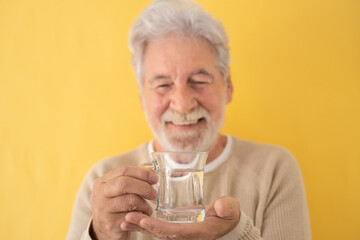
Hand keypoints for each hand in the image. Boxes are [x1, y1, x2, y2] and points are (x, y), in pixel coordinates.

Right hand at [90, 166, 157, 239]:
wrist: (103, 231)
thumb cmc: (115, 208)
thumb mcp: (119, 191)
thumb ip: (133, 180)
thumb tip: (152, 172)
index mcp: (102, 181)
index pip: (123, 170)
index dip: (141, 173)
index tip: (154, 178)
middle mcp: (100, 193)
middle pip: (124, 183)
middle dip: (144, 187)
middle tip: (154, 194)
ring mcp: (103, 208)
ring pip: (130, 200)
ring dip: (144, 204)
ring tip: (149, 208)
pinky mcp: (110, 223)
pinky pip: (131, 215)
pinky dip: (141, 215)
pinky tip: (143, 216)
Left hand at [123, 196, 239, 239]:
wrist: (227, 223)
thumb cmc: (227, 215)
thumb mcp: (230, 210)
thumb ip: (226, 208)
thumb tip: (220, 206)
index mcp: (197, 232)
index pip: (174, 232)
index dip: (158, 228)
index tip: (144, 221)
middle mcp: (186, 235)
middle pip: (161, 234)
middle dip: (144, 227)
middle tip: (127, 218)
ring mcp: (181, 232)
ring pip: (157, 231)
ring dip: (141, 226)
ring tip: (125, 219)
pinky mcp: (177, 228)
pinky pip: (159, 228)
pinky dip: (146, 224)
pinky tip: (134, 218)